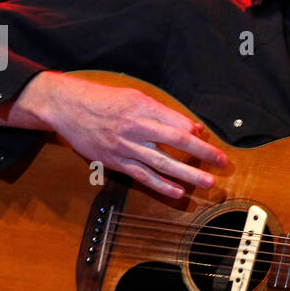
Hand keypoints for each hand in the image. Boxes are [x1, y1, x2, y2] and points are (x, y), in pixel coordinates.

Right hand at [16, 72, 226, 197]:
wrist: (68, 108)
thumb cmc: (103, 100)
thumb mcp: (135, 97)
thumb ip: (163, 112)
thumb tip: (192, 127)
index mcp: (144, 108)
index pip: (178, 123)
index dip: (197, 134)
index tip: (211, 142)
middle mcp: (136, 128)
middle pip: (177, 142)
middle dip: (203, 154)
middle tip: (222, 162)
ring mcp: (126, 147)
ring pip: (163, 164)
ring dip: (188, 175)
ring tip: (207, 182)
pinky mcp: (116, 162)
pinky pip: (142, 177)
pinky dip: (161, 186)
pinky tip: (177, 193)